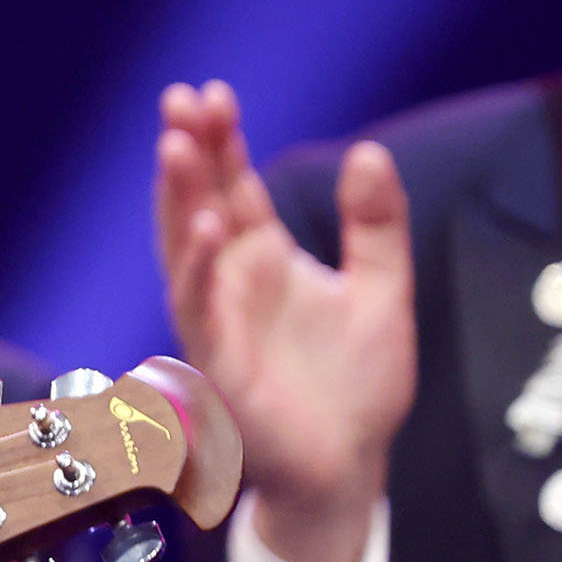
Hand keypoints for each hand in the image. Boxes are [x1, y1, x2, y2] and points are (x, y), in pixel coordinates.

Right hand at [155, 81, 411, 561]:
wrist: (352, 467)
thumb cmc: (357, 388)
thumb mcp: (383, 292)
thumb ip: (375, 226)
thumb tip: (368, 151)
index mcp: (264, 260)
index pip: (233, 187)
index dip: (222, 142)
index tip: (213, 94)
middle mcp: (232, 282)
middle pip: (199, 204)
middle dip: (188, 153)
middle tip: (181, 100)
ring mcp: (220, 319)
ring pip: (184, 248)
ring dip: (177, 198)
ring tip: (177, 145)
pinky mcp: (220, 362)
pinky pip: (199, 308)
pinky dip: (197, 268)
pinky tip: (208, 228)